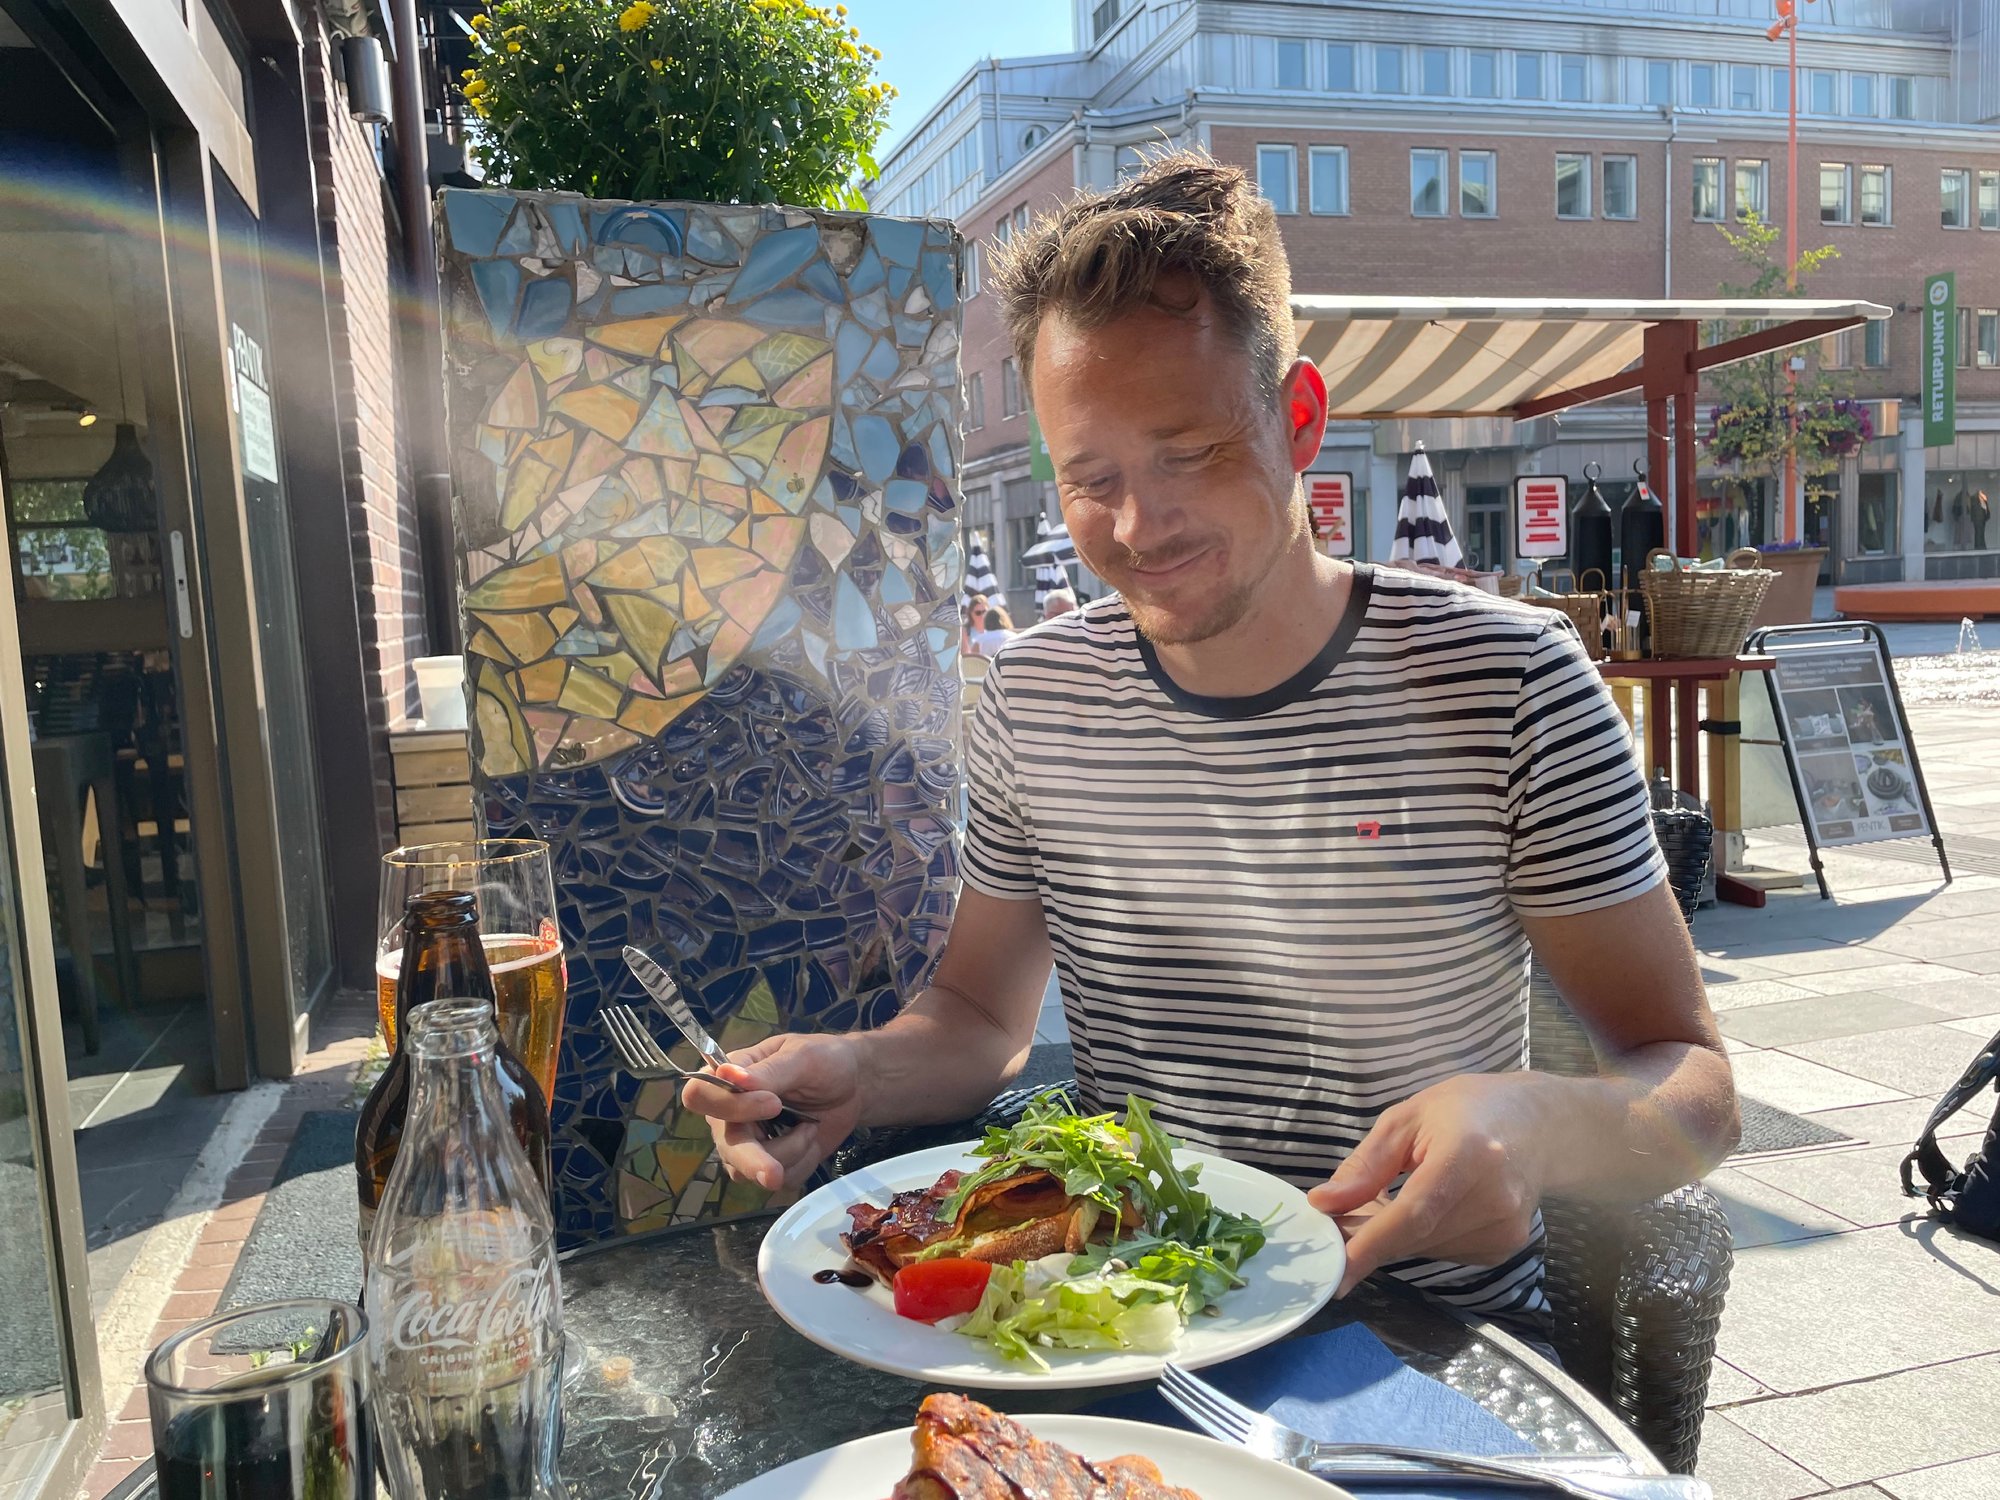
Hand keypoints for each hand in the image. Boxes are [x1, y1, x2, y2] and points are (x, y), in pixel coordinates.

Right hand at [681, 1033, 865, 1192]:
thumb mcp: (802, 1058)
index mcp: (729, 1078)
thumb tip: (728, 1074)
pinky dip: (802, 1163)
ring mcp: (748, 1142)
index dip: (728, 1106)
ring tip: (810, 1127)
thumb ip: (768, 1071)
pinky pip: (779, 1180)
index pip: (701, 1096)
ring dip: (789, 1153)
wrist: (854, 1085)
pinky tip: (812, 1141)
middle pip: (724, 1145)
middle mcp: (730, 1114)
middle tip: (775, 1173)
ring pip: (749, 1170)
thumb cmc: (824, 1061)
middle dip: (753, 1159)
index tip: (772, 1103)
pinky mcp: (771, 1164)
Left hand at [1306, 1073, 1555, 1296]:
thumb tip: (1323, 1204)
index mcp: (1469, 1155)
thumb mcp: (1408, 1118)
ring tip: (1389, 1200)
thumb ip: (1367, 1164)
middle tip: (1338, 1219)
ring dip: (1395, 1237)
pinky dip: (1422, 1238)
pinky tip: (1428, 1208)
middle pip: (1415, 1237)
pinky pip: (1444, 1253)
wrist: (1541, 1126)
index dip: (1372, 1243)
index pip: (1415, 1212)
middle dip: (1369, 1236)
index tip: (1336, 1270)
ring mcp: (1506, 1229)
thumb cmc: (1468, 1110)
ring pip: (1426, 1249)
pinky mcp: (1506, 1248)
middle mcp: (1495, 1199)